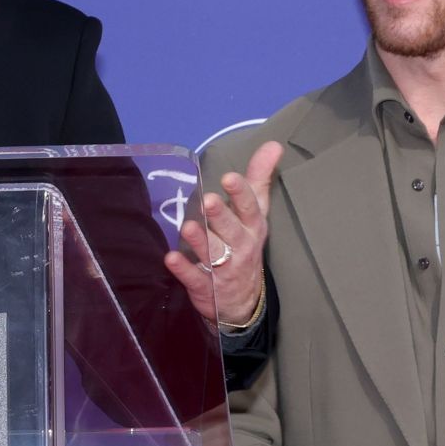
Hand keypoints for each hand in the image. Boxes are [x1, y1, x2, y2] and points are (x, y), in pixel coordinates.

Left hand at [164, 140, 280, 327]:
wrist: (244, 301)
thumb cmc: (246, 244)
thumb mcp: (256, 212)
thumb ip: (259, 178)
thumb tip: (273, 144)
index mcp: (252, 227)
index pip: (249, 208)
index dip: (240, 193)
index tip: (229, 177)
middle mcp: (241, 247)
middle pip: (231, 231)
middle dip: (220, 216)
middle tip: (208, 201)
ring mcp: (224, 269)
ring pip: (213, 254)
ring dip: (200, 241)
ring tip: (187, 227)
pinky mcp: (207, 288)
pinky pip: (195, 278)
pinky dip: (183, 269)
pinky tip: (171, 258)